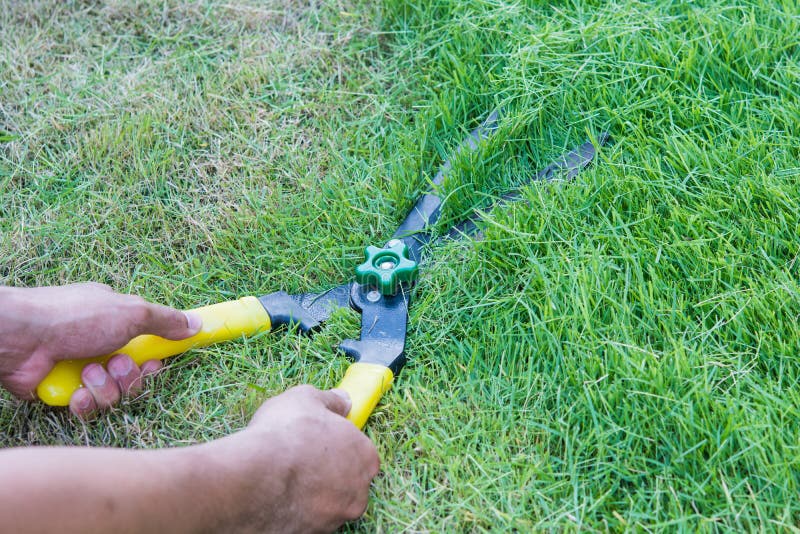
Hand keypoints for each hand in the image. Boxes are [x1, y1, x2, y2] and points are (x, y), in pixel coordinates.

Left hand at [0, 282, 201, 416]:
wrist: (21, 338)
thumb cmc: (74, 317)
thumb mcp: (130, 311)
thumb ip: (166, 320)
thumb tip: (197, 324)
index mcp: (114, 321)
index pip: (147, 345)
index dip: (154, 359)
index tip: (156, 361)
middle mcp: (98, 346)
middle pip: (134, 375)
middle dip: (129, 375)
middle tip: (116, 364)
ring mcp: (79, 370)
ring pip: (114, 394)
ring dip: (105, 386)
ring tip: (87, 372)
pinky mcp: (62, 393)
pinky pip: (89, 408)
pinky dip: (85, 401)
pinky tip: (74, 391)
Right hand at [209, 386, 380, 532]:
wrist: (255, 476)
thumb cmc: (286, 433)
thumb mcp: (307, 398)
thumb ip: (330, 400)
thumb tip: (343, 400)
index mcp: (365, 457)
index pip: (362, 453)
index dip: (342, 446)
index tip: (322, 441)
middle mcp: (359, 491)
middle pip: (349, 481)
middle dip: (331, 473)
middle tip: (302, 460)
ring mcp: (336, 517)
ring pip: (329, 504)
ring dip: (314, 493)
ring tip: (285, 478)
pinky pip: (309, 519)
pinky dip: (297, 510)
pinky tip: (278, 496)